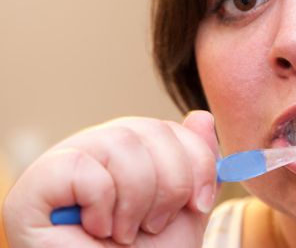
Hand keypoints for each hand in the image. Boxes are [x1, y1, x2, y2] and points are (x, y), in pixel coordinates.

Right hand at [3, 111, 218, 246]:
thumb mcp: (183, 213)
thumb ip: (195, 168)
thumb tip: (202, 117)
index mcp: (131, 151)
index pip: (170, 128)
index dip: (197, 163)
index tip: (200, 203)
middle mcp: (99, 146)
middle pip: (151, 130)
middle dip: (170, 185)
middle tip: (155, 225)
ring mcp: (67, 159)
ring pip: (121, 143)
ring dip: (136, 199)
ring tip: (124, 233)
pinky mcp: (37, 182)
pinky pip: (82, 166)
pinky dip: (100, 203)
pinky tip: (94, 229)